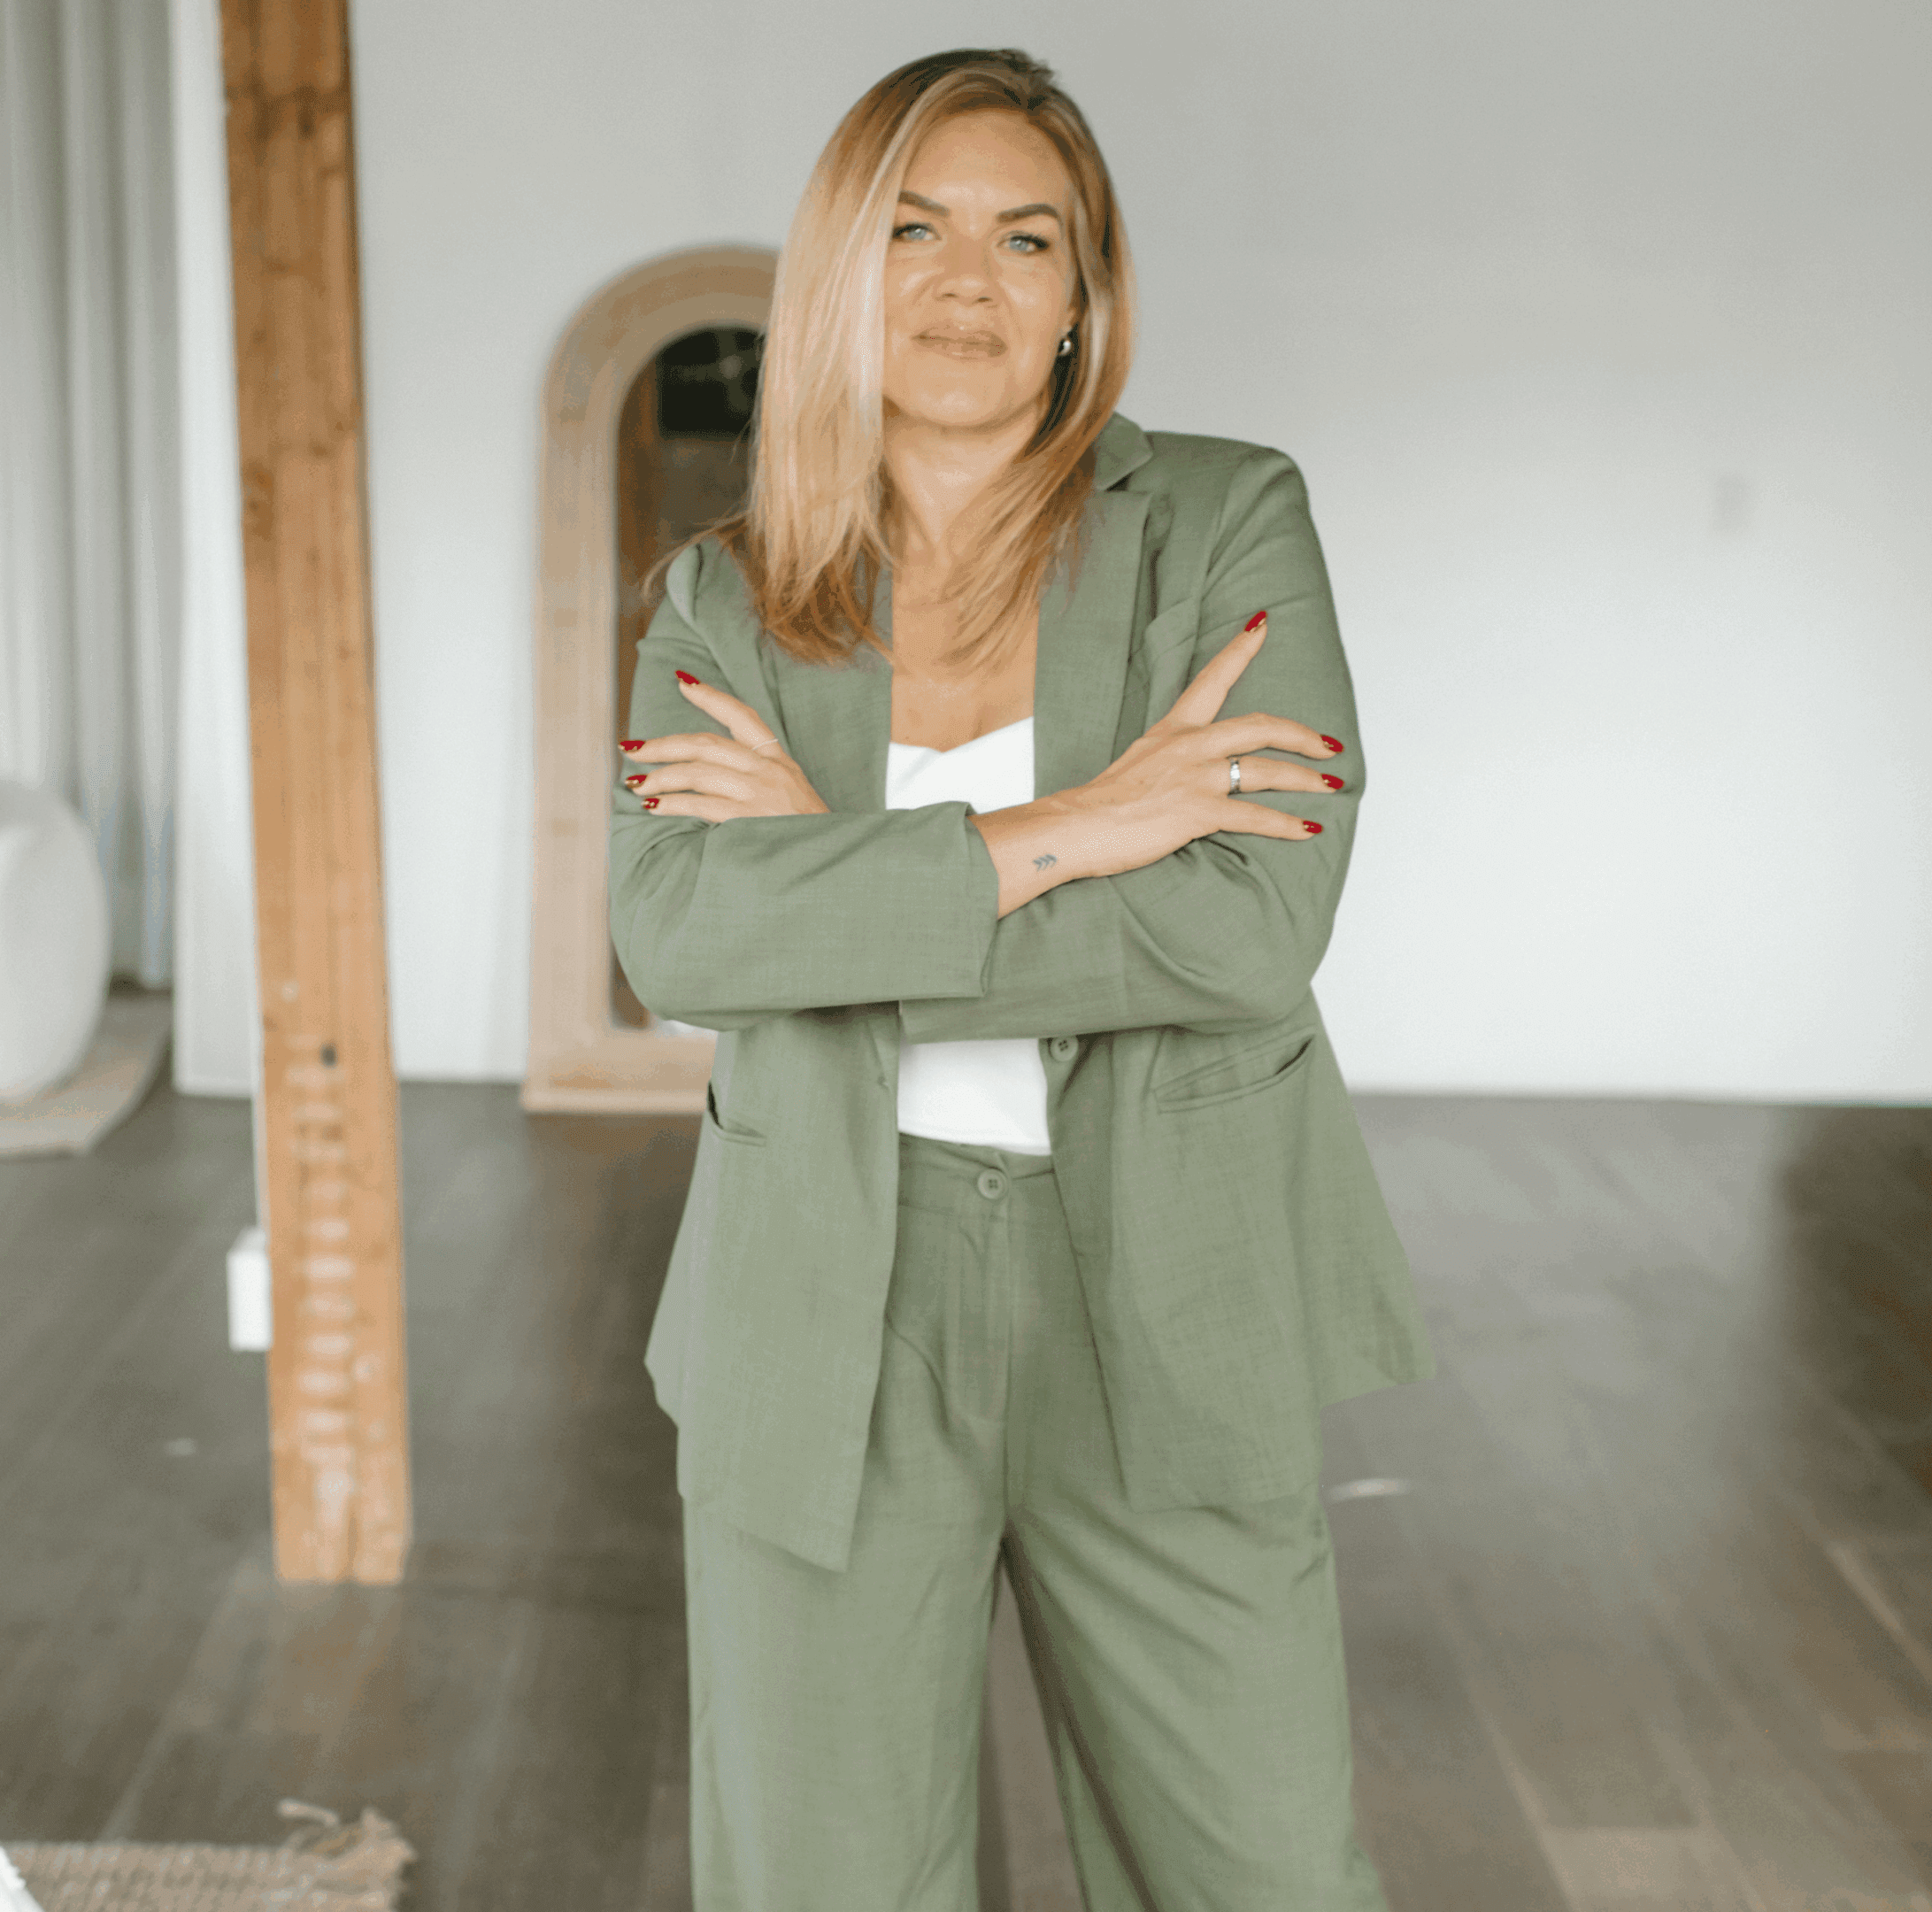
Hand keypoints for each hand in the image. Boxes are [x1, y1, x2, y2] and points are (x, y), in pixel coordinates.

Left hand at [620, 671, 830, 819]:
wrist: (837, 862)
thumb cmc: (810, 837)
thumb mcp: (794, 798)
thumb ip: (760, 782)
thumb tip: (714, 777)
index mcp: (780, 761)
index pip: (743, 716)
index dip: (710, 696)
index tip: (682, 681)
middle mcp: (769, 770)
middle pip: (706, 743)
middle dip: (663, 744)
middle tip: (633, 748)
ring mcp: (761, 792)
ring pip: (698, 771)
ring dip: (661, 776)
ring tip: (637, 784)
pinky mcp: (751, 818)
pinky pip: (701, 804)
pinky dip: (673, 803)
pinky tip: (655, 807)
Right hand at [1055, 611, 1343, 878]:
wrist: (1076, 826)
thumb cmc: (1100, 803)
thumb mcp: (1138, 764)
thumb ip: (1167, 762)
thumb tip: (1184, 774)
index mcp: (1173, 730)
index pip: (1211, 679)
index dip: (1240, 650)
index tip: (1262, 624)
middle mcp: (1190, 747)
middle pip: (1261, 727)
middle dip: (1303, 735)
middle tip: (1329, 744)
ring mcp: (1196, 778)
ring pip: (1266, 771)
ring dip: (1305, 780)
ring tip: (1329, 787)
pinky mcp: (1198, 812)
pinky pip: (1254, 816)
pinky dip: (1287, 824)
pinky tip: (1308, 829)